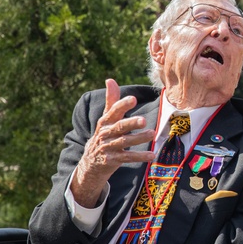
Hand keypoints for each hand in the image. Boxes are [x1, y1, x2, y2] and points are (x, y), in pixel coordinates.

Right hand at [71, 79, 155, 207]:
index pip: (113, 111)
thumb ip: (111, 101)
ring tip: (152, 134)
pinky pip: (127, 158)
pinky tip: (152, 155)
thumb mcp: (106, 119)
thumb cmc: (103, 136)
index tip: (133, 99)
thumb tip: (110, 80)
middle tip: (143, 120)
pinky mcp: (112, 160)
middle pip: (119, 127)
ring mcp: (108, 148)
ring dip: (139, 138)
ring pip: (124, 142)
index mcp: (105, 122)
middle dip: (131, 123)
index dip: (122, 105)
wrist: (90, 164)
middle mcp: (105, 134)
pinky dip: (139, 156)